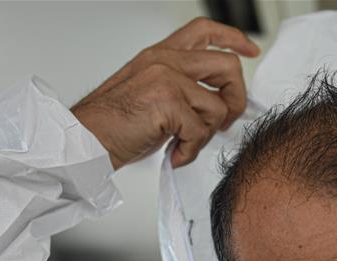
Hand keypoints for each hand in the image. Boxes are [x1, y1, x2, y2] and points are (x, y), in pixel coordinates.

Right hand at [72, 17, 258, 169]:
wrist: (85, 140)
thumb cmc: (115, 124)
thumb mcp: (152, 95)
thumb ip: (183, 89)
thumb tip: (218, 103)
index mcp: (161, 55)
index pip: (205, 31)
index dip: (233, 39)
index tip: (250, 51)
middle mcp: (165, 60)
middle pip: (228, 66)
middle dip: (236, 100)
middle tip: (224, 122)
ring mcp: (166, 78)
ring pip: (218, 106)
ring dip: (206, 134)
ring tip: (183, 144)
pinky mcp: (167, 101)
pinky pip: (201, 131)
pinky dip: (191, 150)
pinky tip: (175, 154)